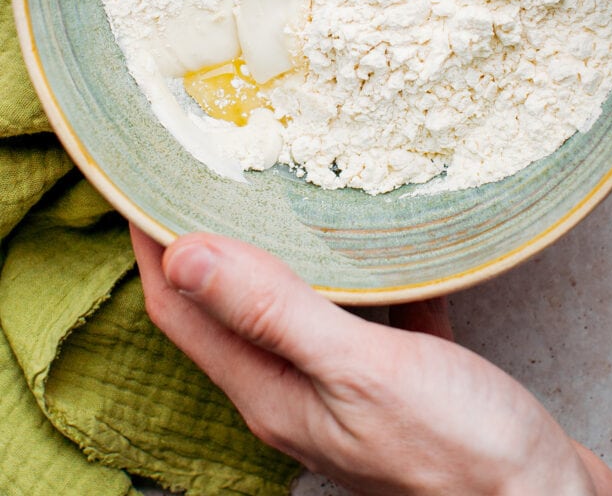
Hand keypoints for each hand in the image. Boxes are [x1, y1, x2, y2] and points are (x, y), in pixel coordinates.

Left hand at [132, 226, 611, 494]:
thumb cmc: (462, 450)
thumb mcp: (360, 371)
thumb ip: (274, 311)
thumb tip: (184, 254)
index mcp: (271, 392)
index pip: (181, 309)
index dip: (152, 244)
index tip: (143, 178)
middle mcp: (296, 391)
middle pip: (228, 305)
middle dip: (206, 239)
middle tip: (204, 168)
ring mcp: (347, 388)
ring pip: (295, 304)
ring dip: (281, 250)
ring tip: (283, 188)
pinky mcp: (398, 380)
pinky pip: (365, 312)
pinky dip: (362, 273)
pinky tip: (386, 240)